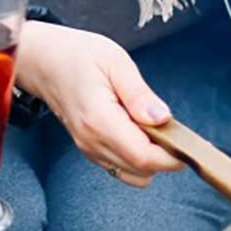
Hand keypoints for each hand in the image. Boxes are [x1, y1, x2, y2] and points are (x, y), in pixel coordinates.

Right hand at [12, 22, 181, 186]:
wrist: (42, 60)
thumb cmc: (76, 54)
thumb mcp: (115, 61)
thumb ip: (139, 93)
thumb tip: (162, 117)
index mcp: (99, 119)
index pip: (142, 157)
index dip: (171, 156)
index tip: (188, 142)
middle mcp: (92, 141)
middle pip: (141, 171)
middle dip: (165, 157)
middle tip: (173, 128)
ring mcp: (89, 148)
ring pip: (132, 175)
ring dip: (151, 158)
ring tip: (152, 126)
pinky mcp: (90, 148)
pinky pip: (120, 167)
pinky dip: (136, 156)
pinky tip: (137, 129)